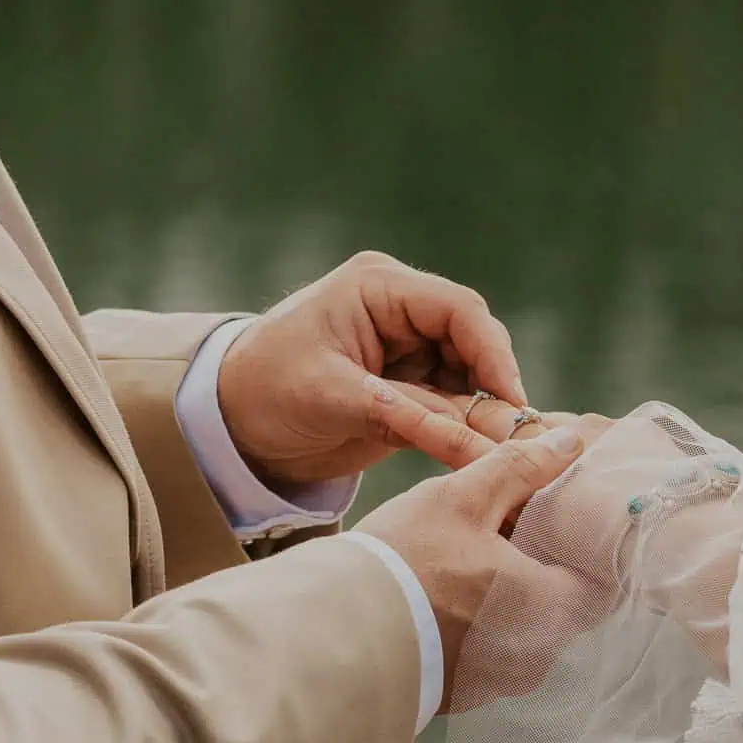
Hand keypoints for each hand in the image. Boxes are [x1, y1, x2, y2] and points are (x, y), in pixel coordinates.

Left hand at [217, 251, 525, 487]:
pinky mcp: (408, 387)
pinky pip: (453, 406)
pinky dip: (467, 430)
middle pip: (474, 343)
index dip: (494, 354)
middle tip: (515, 437)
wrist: (227, 424)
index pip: (458, 310)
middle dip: (495, 388)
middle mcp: (401, 311)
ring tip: (503, 453)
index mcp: (378, 287)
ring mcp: (408, 350)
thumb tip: (479, 439)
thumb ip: (405, 414)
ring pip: (471, 378)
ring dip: (486, 414)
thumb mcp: (331, 399)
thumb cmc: (264, 390)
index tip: (512, 401)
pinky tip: (482, 455)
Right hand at [354, 389, 612, 707]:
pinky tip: (449, 596)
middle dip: (543, 569)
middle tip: (513, 532)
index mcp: (550, 607)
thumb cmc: (405, 561)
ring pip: (526, 629)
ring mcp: (500, 681)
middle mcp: (537, 655)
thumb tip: (569, 444)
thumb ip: (521, 469)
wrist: (337, 632)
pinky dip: (480, 626)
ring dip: (511, 598)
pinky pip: (491, 654)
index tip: (563, 523)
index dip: (585, 547)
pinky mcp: (466, 694)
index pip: (603, 579)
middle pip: (563, 606)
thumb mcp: (462, 497)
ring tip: (475, 561)